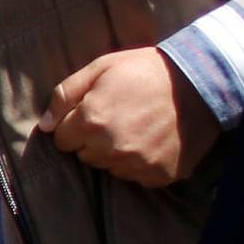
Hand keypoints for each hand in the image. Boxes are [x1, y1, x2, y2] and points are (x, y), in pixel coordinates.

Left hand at [38, 47, 220, 187]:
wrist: (200, 83)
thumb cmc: (145, 70)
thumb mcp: (101, 68)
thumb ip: (65, 95)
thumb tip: (44, 124)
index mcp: (91, 121)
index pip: (62, 140)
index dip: (74, 126)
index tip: (92, 113)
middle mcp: (110, 148)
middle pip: (84, 156)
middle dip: (93, 139)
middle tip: (117, 117)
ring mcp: (136, 164)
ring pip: (108, 167)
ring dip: (114, 152)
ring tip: (136, 127)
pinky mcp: (157, 175)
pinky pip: (134, 176)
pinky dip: (139, 162)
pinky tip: (151, 140)